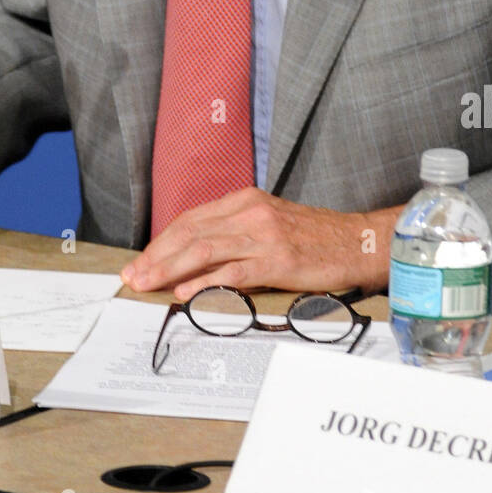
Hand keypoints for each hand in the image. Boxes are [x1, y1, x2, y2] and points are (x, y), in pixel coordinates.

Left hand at [120, 187, 402, 299]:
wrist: (359, 242)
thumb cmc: (315, 237)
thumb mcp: (270, 222)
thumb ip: (235, 232)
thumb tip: (194, 258)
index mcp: (245, 200)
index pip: (191, 220)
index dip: (161, 242)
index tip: (140, 262)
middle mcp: (250, 212)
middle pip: (190, 232)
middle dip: (156, 256)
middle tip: (132, 277)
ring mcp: (264, 235)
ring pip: (204, 249)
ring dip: (169, 269)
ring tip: (147, 285)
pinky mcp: (278, 260)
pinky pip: (233, 271)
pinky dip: (205, 282)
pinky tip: (184, 292)